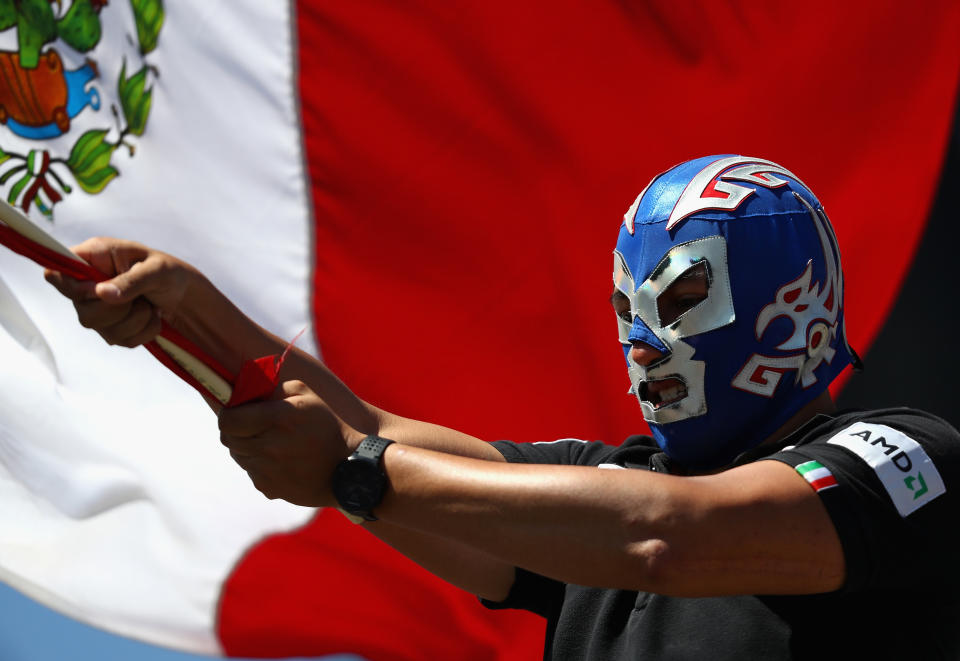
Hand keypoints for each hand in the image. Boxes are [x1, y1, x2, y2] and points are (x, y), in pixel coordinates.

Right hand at [44, 237, 198, 346]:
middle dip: (119, 310)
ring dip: (137, 319)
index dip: (72, 287)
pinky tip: (152, 317)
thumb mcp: (156, 270)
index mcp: (94, 257)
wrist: (186, 297)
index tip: (98, 291)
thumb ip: (130, 280)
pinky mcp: (111, 328)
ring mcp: (97, 309)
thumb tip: (101, 294)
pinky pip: (121, 341)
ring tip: (150, 305)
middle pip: (83, 311)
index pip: (58, 271)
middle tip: (141, 297)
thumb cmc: (170, 273)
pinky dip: (144, 332)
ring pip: (103, 330)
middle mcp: (89, 284)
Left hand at [218, 380, 364, 506]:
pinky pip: (252, 473)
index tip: (236, 412)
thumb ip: (274, 389)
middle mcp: (268, 446)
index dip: (228, 414)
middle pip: (228, 439)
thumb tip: (247, 391)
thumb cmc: (327, 426)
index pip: (228, 420)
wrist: (348, 468)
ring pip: (239, 456)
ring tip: (272, 443)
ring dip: (248, 447)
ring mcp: (267, 471)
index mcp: (277, 418)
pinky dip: (260, 466)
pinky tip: (281, 461)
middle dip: (235, 430)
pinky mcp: (269, 488)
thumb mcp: (307, 396)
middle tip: (251, 426)